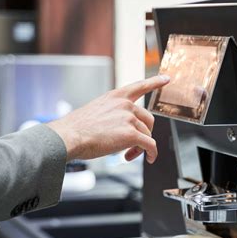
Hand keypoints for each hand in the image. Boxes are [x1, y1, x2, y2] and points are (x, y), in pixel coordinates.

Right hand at [47, 75, 169, 162]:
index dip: (155, 82)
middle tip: (131, 146)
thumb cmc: (76, 129)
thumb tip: (121, 129)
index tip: (166, 78)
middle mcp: (125, 104)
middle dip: (143, 134)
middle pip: (148, 119)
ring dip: (140, 147)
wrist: (69, 137)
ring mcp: (129, 118)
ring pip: (147, 135)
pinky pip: (150, 145)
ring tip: (128, 155)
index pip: (139, 86)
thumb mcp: (95, 111)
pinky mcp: (131, 134)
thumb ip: (112, 114)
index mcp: (115, 96)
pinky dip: (152, 153)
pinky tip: (149, 159)